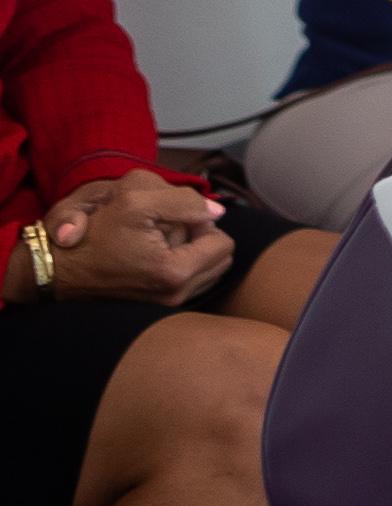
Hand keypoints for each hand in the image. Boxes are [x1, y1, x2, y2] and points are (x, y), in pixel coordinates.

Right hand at [33, 173, 235, 303]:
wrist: (54, 268)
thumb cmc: (91, 232)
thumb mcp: (135, 198)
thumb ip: (185, 200)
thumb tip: (218, 213)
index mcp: (175, 273)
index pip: (223, 242)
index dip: (200, 222)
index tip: (170, 219)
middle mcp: (175, 296)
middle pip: (218, 258)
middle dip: (198, 239)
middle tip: (163, 229)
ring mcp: (165, 305)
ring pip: (204, 269)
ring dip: (188, 251)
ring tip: (154, 243)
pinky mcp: (154, 306)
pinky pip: (186, 280)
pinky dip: (176, 264)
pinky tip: (149, 255)